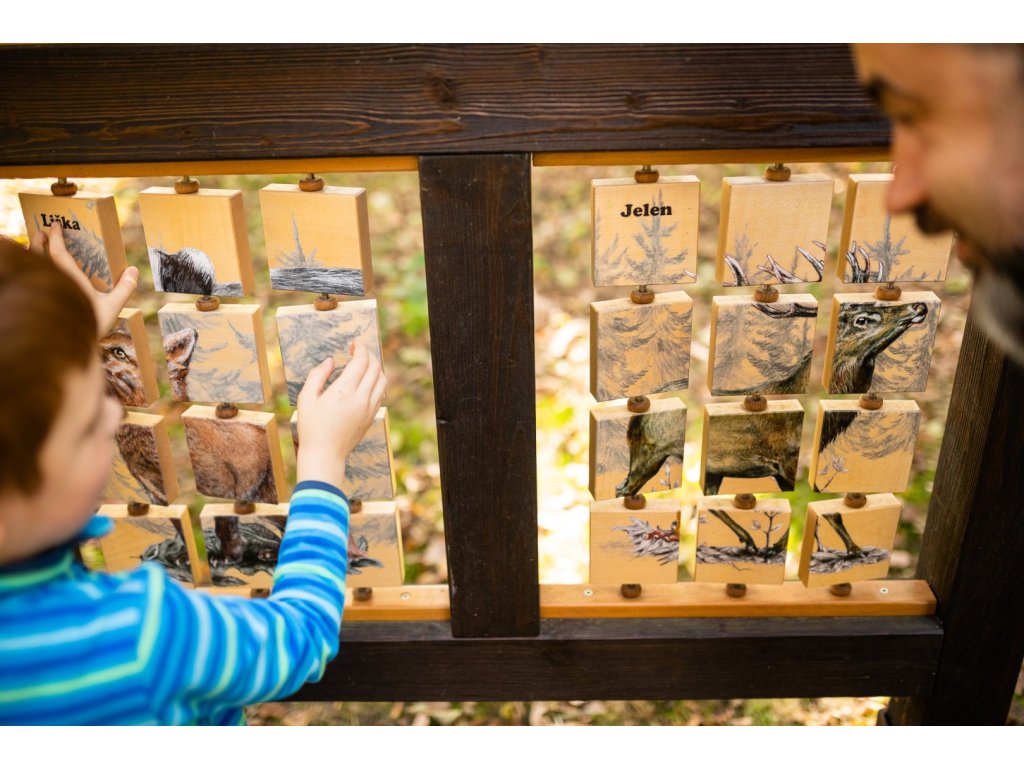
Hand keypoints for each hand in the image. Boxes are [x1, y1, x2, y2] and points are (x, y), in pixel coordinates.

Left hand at [30, 222, 137, 337]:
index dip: (55, 237)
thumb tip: (133, 270)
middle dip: (38, 242)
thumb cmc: (89, 326)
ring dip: (28, 253)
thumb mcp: (112, 308)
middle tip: (41, 232)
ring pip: (27, 266)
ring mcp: (38, 292)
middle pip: (36, 255)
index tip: (54, 225)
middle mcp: (49, 283)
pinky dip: (23, 269)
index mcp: (68, 280)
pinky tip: (26, 271)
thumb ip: (124, 289)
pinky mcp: (33, 301)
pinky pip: (24, 278)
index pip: (58, 252)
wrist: (64, 349)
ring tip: (32, 247)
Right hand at [295, 341, 386, 489]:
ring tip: (364, 364)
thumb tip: (330, 361)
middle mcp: (361, 398)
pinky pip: (381, 393)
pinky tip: (366, 380)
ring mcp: (369, 408)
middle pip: (374, 367)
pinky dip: (377, 381)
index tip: (355, 342)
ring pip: (382, 379)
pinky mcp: (372, 416)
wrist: (325, 455)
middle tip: (358, 350)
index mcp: (344, 391)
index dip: (360, 347)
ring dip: (376, 367)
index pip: (361, 361)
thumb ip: (318, 375)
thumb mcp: (306, 399)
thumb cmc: (311, 427)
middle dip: (368, 354)